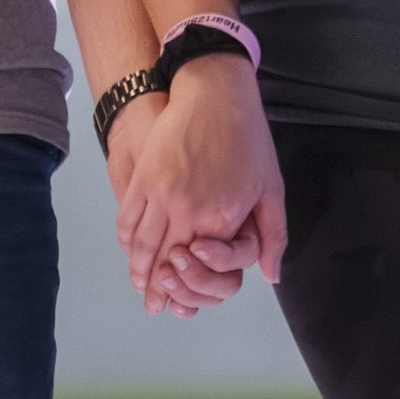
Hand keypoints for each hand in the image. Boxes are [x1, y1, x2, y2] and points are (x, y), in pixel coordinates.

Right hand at [105, 93, 260, 314]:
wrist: (215, 92)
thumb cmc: (248, 137)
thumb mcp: (272, 188)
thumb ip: (272, 236)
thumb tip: (270, 275)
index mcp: (222, 217)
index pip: (202, 265)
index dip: (191, 286)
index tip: (182, 302)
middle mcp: (189, 210)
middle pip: (167, 261)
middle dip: (158, 288)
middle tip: (153, 306)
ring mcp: (161, 194)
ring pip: (144, 245)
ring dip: (139, 270)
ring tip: (139, 287)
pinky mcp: (143, 178)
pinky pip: (129, 219)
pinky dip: (127, 241)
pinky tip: (130, 252)